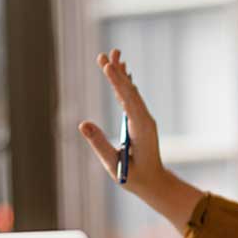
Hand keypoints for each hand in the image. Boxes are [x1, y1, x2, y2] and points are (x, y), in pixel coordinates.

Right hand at [78, 49, 164, 192]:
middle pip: (130, 92)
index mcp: (141, 129)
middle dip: (117, 73)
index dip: (117, 82)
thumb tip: (83, 124)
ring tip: (114, 55)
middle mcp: (145, 120)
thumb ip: (99, 144)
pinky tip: (123, 73)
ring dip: (122, 74)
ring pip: (132, 93)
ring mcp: (144, 120)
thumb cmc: (135, 177)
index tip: (108, 65)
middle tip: (106, 54)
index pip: (128, 100)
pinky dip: (126, 85)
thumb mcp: (114, 164)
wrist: (154, 183)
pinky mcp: (141, 121)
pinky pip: (132, 99)